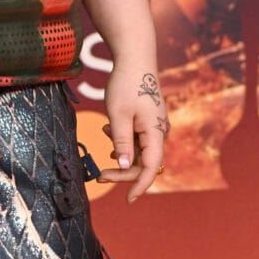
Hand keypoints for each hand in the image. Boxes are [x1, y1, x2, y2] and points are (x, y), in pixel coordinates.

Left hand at [97, 63, 168, 202]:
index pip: (152, 168)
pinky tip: (109, 128)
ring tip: (104, 142)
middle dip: (123, 171)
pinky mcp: (148, 120)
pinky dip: (123, 141)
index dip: (140, 186)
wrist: (135, 58)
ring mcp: (155, 126)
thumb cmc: (125, 84)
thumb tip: (125, 167)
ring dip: (121, 154)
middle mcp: (159, 131)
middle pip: (144, 162)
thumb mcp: (118, 116)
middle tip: (99, 175)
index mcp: (156, 132)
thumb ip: (121, 143)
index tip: (129, 200)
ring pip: (139, 151)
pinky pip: (137, 139)